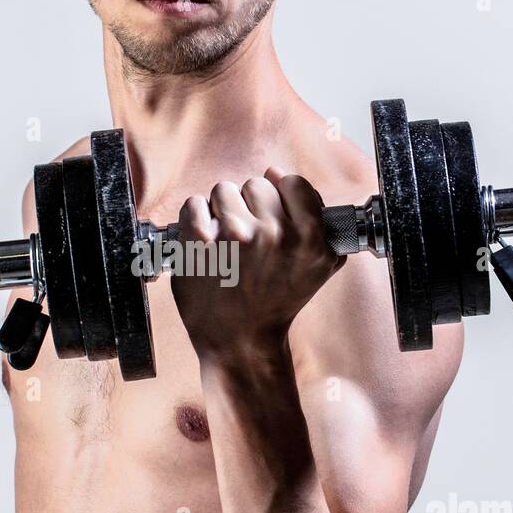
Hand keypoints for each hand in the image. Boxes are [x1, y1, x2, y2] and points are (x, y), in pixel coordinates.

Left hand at [171, 167, 343, 361]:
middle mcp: (275, 234)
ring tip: (225, 244)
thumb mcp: (318, 264)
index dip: (279, 198)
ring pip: (224, 191)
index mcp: (310, 237)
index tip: (271, 220)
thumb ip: (314, 215)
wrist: (241, 340)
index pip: (292, 182)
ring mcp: (236, 235)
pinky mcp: (200, 241)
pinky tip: (204, 244)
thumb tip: (275, 172)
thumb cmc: (277, 300)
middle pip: (256, 184)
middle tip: (246, 242)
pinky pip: (194, 203)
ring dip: (220, 212)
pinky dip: (194, 219)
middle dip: (249, 208)